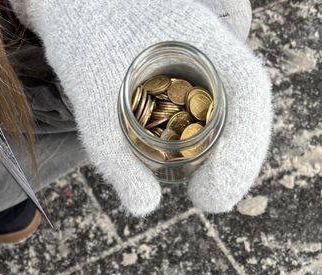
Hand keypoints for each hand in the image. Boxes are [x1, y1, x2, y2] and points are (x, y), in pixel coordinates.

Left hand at [22, 0, 270, 214]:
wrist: (71, 1)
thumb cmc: (80, 40)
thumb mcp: (91, 102)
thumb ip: (115, 157)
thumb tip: (143, 207)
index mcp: (199, 37)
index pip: (249, 91)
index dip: (243, 149)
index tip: (214, 193)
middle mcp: (213, 46)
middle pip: (251, 107)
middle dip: (239, 162)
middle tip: (210, 200)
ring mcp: (207, 57)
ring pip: (240, 111)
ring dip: (233, 156)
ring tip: (207, 191)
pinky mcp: (194, 72)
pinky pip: (219, 109)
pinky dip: (217, 144)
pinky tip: (199, 168)